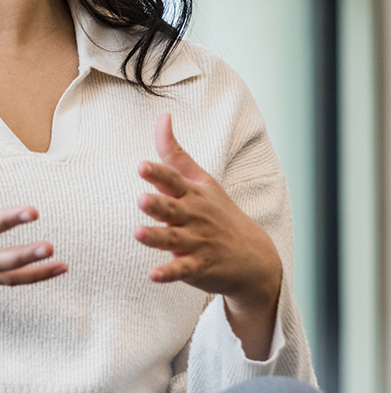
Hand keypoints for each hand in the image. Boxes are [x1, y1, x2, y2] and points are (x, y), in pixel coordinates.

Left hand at [136, 113, 282, 359]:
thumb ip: (175, 153)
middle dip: (157, 205)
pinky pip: (182, 269)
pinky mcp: (198, 266)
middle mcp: (193, 217)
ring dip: (156, 237)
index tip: (142, 166)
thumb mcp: (201, 181)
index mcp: (192, 195)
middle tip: (141, 199)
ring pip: (173, 239)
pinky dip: (169, 272)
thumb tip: (163, 118)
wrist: (255, 257)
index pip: (173, 181)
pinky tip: (153, 274)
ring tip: (139, 233)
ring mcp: (197, 242)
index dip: (158, 174)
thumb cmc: (218, 212)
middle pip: (172, 209)